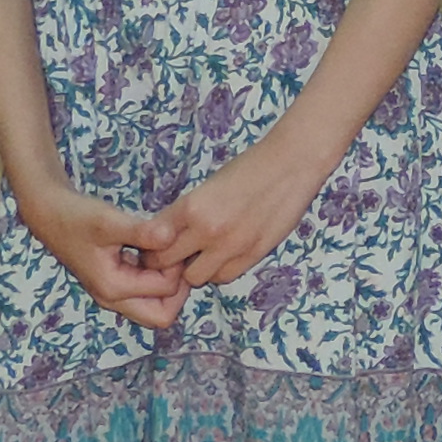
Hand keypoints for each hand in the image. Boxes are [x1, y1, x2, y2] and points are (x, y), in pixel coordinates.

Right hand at [27, 183, 188, 329]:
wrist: (50, 213)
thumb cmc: (77, 216)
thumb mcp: (109, 221)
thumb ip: (141, 231)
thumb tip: (171, 236)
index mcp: (113, 289)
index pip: (166, 292)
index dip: (177, 267)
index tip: (171, 242)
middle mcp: (113, 299)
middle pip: (162, 315)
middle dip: (177, 287)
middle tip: (175, 255)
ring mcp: (114, 294)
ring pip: (156, 305)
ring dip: (167, 282)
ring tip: (165, 251)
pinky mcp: (116, 284)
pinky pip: (147, 292)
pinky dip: (157, 276)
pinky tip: (155, 249)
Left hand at [135, 132, 333, 294]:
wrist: (291, 164)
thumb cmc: (249, 168)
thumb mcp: (208, 186)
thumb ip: (185, 214)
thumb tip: (165, 236)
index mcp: (190, 206)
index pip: (152, 239)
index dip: (150, 245)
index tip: (155, 245)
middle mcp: (207, 229)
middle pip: (166, 262)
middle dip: (166, 261)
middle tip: (174, 255)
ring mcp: (231, 245)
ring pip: (194, 278)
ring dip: (194, 269)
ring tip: (202, 255)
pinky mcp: (253, 254)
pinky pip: (223, 277)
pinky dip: (219, 271)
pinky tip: (224, 256)